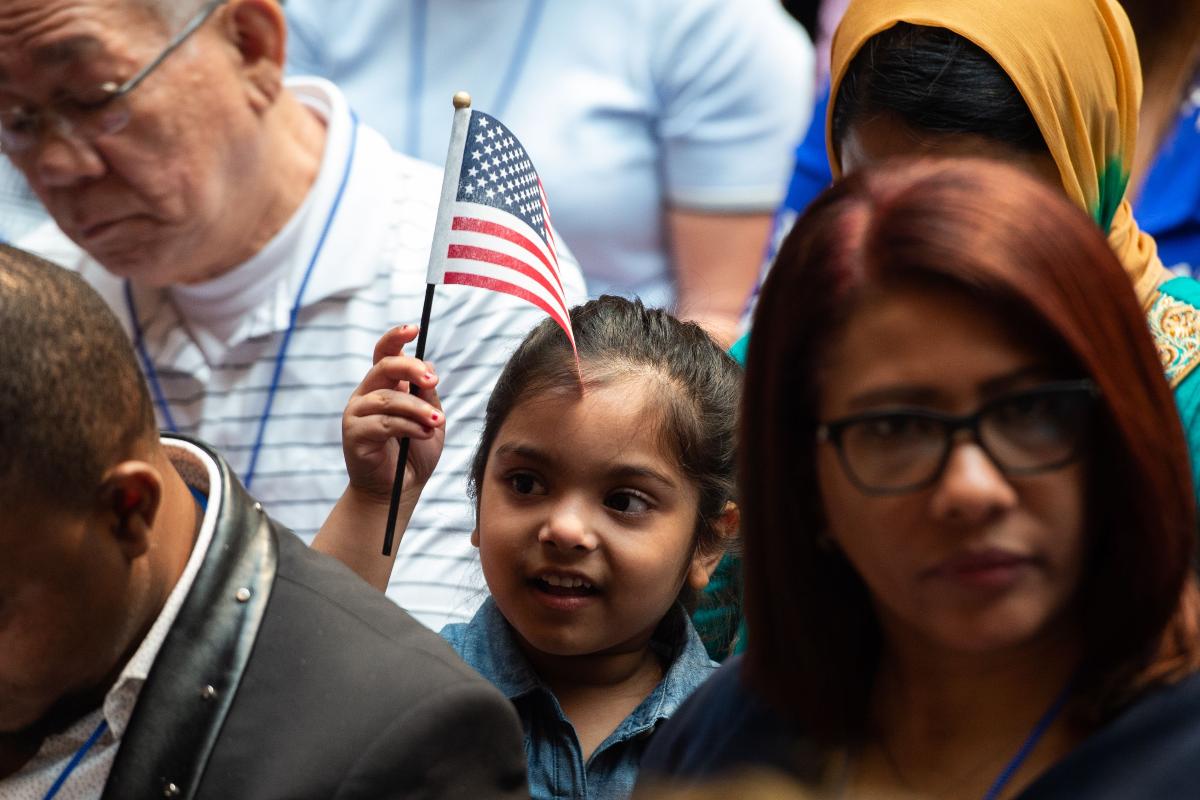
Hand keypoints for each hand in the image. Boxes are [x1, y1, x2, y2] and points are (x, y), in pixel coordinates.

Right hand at [342, 325, 444, 503]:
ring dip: (418, 409)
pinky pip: (384, 422)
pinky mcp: (353, 434)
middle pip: (384, 367)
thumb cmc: (413, 455)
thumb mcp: (430, 419)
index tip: (414, 329)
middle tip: (433, 381)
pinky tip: (424, 433)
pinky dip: (409, 426)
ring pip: (388, 398)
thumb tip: (428, 366)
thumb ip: (428, 395)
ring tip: (437, 421)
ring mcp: (356, 413)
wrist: (398, 492)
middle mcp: (366, 395)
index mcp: (384, 386)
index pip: (384, 353)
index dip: (396, 338)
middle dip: (411, 368)